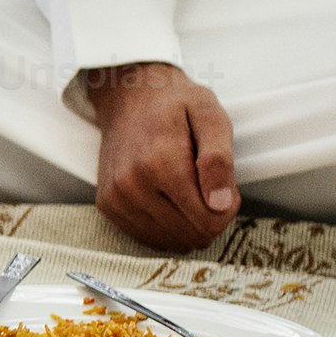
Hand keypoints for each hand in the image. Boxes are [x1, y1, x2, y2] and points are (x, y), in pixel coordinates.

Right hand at [80, 62, 236, 250]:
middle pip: (191, 235)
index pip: (210, 220)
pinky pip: (147, 238)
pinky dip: (166, 227)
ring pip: (170, 242)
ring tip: (188, 191)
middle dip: (210, 217)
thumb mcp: (209, 115)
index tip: (226, 186)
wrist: (128, 95)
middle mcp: (133, 185)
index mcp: (161, 163)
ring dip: (187, 224)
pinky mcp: (108, 204)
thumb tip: (220, 205)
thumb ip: (219, 159)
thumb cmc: (174, 104)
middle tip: (209, 187)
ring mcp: (117, 197)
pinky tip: (169, 201)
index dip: (228, 209)